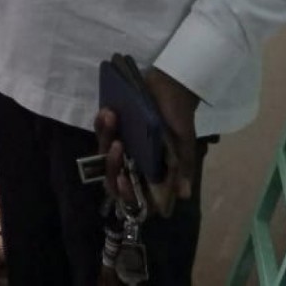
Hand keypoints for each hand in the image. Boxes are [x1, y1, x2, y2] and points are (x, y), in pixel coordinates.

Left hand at [94, 67, 199, 217]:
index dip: (126, 195)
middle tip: (118, 145)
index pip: (136, 198)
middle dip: (111, 164)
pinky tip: (107, 112)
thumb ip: (183, 168)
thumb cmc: (180, 119)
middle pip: (113, 179)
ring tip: (113, 118)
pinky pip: (100, 132)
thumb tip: (183, 195)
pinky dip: (101, 124)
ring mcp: (122, 148)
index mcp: (153, 174)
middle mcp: (134, 165)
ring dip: (105, 138)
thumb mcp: (184, 143)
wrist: (171, 87)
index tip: (124, 178)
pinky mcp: (113, 130)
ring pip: (103, 155)